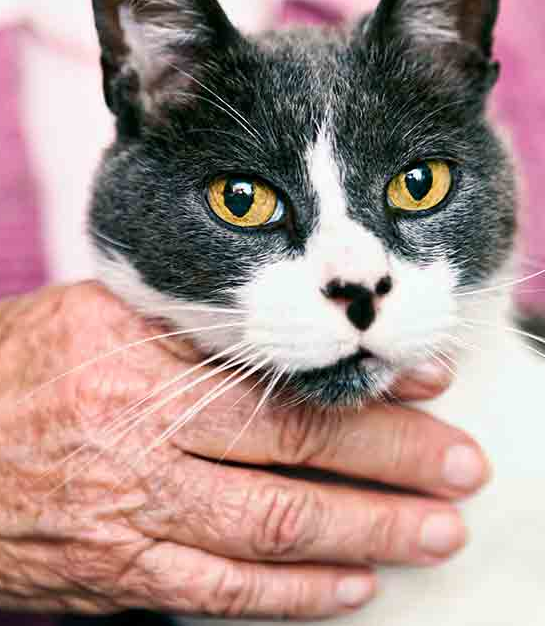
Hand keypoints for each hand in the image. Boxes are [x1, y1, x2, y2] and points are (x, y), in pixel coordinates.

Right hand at [0, 283, 488, 618]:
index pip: (277, 373)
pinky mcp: (119, 576)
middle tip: (461, 468)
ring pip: (274, 528)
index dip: (357, 384)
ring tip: (435, 531)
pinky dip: (295, 594)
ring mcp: (132, 513)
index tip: (424, 385)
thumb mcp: (93, 321)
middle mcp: (141, 435)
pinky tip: (353, 585)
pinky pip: (222, 593)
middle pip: (294, 448)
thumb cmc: (17, 374)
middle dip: (392, 458)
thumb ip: (182, 331)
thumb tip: (279, 341)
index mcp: (137, 358)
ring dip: (366, 531)